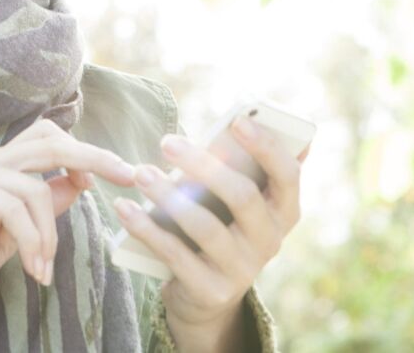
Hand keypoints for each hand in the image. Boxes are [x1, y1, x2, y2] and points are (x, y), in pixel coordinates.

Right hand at [0, 118, 137, 319]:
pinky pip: (13, 206)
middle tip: (130, 176)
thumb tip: (81, 184)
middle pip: (51, 141)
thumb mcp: (8, 236)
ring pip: (36, 185)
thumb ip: (40, 209)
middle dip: (97, 156)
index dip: (85, 152)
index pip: (49, 140)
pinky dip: (31, 239)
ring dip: (50, 234)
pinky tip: (31, 267)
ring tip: (43, 269)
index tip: (118, 175)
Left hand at [112, 116, 305, 351]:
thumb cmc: (221, 227)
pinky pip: (175, 255)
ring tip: (141, 173)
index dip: (266, 146)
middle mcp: (270, 241)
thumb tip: (245, 120)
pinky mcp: (211, 290)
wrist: (207, 294)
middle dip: (203, 165)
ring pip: (205, 226)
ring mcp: (243, 269)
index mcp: (284, 212)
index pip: (288, 174)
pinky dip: (146, 228)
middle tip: (168, 142)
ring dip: (168, 195)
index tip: (238, 120)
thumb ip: (242, 168)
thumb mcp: (236, 203)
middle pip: (243, 196)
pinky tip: (125, 208)